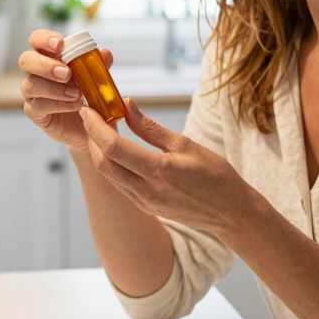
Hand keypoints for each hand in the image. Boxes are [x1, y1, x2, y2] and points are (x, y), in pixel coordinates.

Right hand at [18, 29, 112, 150]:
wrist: (92, 127)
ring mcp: (32, 92)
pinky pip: (38, 105)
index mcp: (49, 56)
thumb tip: (104, 53)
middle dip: (45, 65)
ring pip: (30, 84)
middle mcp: (36, 72)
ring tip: (77, 94)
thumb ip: (99, 66)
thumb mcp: (99, 80)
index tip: (60, 44)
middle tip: (67, 73)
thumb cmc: (90, 96)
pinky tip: (74, 105)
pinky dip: (57, 104)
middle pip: (26, 60)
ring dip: (54, 88)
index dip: (44, 38)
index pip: (37, 39)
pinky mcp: (34, 111)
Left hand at [78, 98, 257, 237]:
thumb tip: (128, 105)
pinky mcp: (146, 207)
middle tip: (89, 116)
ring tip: (100, 129)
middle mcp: (147, 191)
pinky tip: (115, 150)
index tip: (87, 109)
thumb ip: (151, 128)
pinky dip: (112, 165)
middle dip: (92, 138)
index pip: (113, 147)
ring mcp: (145, 202)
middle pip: (103, 163)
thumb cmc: (215, 175)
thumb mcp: (186, 145)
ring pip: (109, 175)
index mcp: (158, 171)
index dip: (95, 127)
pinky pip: (120, 184)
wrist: (230, 213)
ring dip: (99, 152)